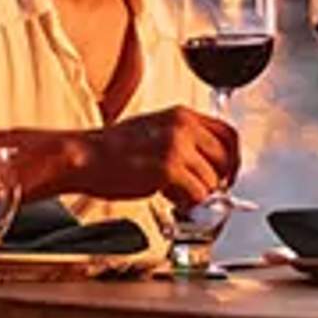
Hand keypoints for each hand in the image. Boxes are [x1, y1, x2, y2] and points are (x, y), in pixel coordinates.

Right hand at [69, 107, 241, 208]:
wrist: (84, 157)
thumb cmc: (112, 149)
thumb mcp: (155, 131)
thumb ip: (184, 142)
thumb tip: (208, 164)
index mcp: (181, 115)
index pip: (228, 133)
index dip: (232, 157)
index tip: (228, 173)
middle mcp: (183, 126)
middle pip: (225, 158)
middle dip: (218, 179)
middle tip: (202, 189)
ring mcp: (177, 147)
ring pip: (211, 181)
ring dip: (196, 193)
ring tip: (173, 191)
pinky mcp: (168, 169)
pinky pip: (197, 194)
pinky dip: (187, 202)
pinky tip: (169, 197)